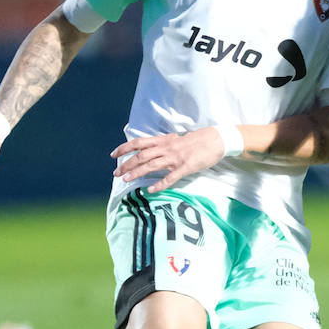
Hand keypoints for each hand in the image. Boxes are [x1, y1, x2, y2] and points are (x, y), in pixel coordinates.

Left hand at [111, 127, 225, 192]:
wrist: (215, 140)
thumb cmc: (197, 140)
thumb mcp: (176, 139)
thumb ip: (163, 144)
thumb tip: (150, 149)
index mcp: (163, 140)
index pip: (139, 142)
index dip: (124, 148)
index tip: (113, 155)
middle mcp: (166, 148)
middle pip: (141, 156)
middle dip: (126, 164)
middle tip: (116, 174)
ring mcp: (175, 158)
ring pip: (151, 165)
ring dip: (137, 173)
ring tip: (126, 180)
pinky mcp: (185, 167)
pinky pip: (170, 177)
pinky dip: (159, 184)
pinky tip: (150, 190)